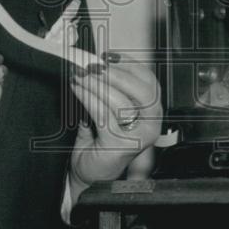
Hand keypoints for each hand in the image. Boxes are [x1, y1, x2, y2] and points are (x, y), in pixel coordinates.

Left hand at [67, 53, 161, 201]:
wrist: (89, 173)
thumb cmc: (100, 141)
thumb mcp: (109, 109)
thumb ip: (108, 88)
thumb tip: (94, 62)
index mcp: (152, 112)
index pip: (149, 80)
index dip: (129, 64)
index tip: (108, 55)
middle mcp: (151, 125)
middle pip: (142, 90)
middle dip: (115, 73)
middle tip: (93, 65)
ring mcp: (138, 137)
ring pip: (119, 101)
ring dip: (95, 84)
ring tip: (79, 76)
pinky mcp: (119, 145)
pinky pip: (102, 114)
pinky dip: (87, 97)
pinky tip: (77, 89)